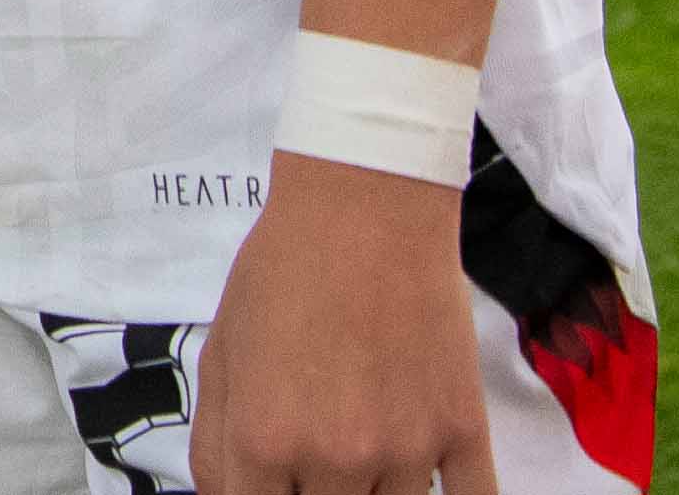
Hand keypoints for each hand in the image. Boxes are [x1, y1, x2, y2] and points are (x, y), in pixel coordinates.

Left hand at [195, 157, 491, 493]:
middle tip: (315, 453)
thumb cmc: (283, 273)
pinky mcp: (462, 432)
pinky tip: (420, 473)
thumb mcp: (220, 354)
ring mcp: (406, 452)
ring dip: (371, 491)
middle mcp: (335, 460)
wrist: (365, 211)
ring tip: (360, 445)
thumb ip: (215, 444)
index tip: (268, 479)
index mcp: (263, 442)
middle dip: (311, 491)